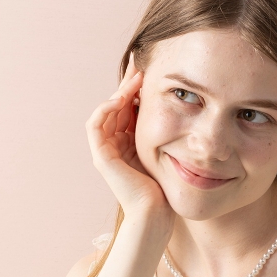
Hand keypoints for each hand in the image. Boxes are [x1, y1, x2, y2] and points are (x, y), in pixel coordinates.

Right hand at [85, 55, 173, 229]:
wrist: (156, 213)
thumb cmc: (166, 187)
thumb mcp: (167, 151)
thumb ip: (166, 131)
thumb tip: (180, 104)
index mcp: (128, 143)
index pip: (128, 108)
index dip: (136, 88)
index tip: (150, 70)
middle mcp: (114, 144)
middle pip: (116, 105)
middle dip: (127, 83)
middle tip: (139, 63)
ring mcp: (105, 151)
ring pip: (106, 111)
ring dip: (118, 92)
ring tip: (134, 79)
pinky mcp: (101, 158)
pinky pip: (95, 125)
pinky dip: (105, 109)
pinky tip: (120, 98)